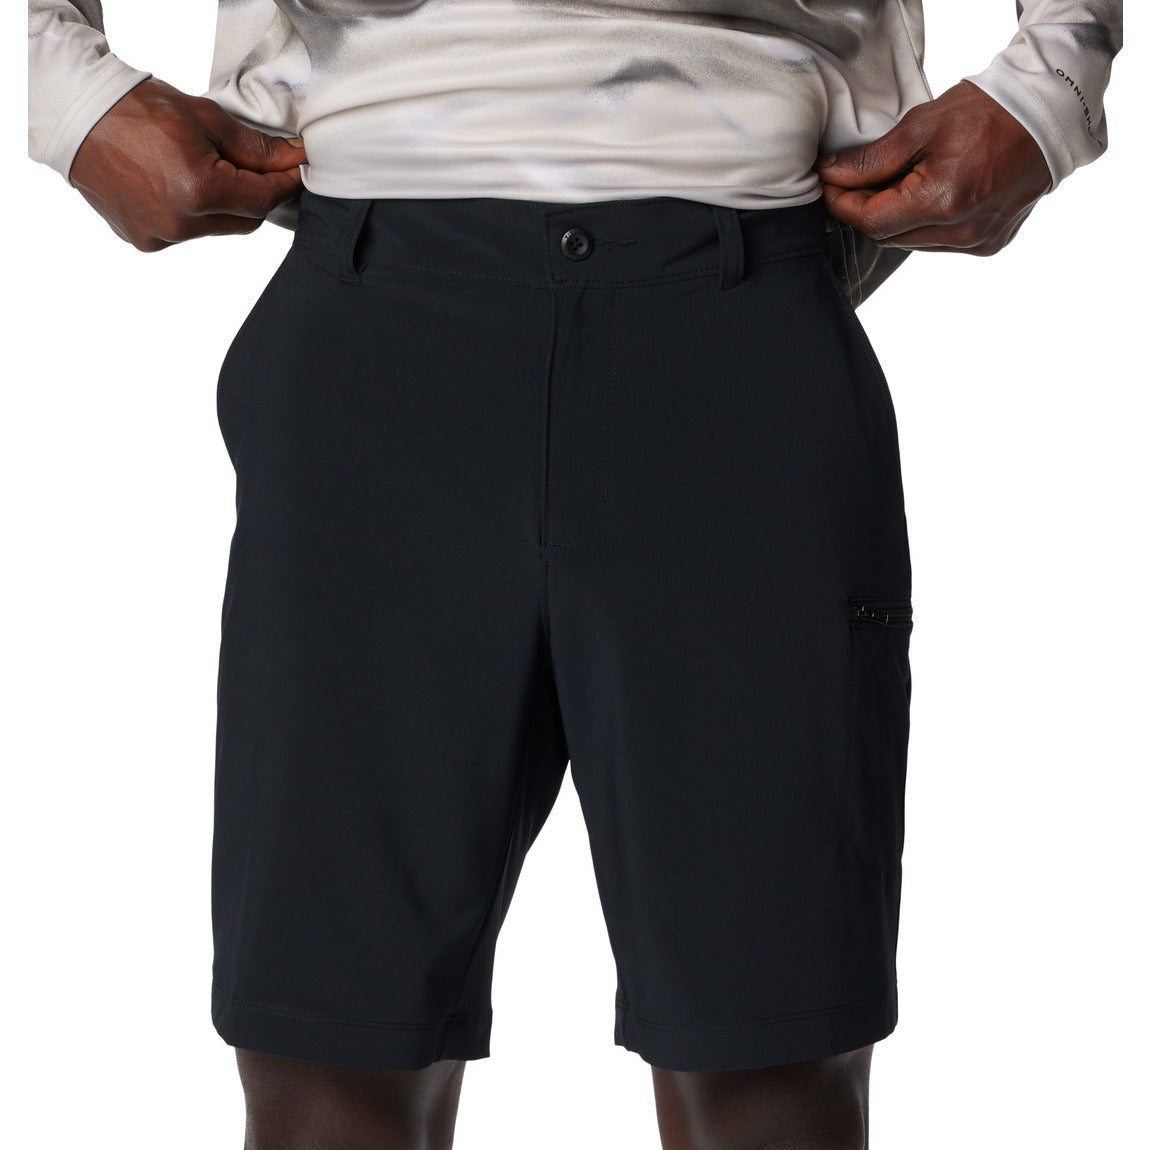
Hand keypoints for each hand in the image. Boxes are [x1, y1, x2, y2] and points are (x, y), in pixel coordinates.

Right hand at [69, 77, 307, 251]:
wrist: (77, 115)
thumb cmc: (137, 109)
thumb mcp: (206, 119)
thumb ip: (256, 149)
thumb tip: (294, 160)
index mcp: (198, 192)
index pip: (263, 200)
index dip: (285, 185)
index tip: (297, 171)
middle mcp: (179, 224)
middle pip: (244, 221)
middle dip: (257, 196)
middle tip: (260, 170)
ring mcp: (159, 236)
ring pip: (216, 229)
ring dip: (223, 206)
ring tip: (206, 171)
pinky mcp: (144, 241)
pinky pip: (186, 233)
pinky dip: (193, 214)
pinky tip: (178, 186)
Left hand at [816, 80, 1052, 255]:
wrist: (1046, 116)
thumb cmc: (987, 113)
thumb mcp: (920, 127)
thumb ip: (872, 160)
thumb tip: (831, 175)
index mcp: (942, 202)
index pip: (871, 221)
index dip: (843, 204)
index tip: (830, 184)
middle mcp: (961, 232)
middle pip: (887, 236)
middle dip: (867, 209)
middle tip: (861, 178)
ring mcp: (976, 242)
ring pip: (909, 243)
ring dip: (896, 218)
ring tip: (902, 181)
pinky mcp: (988, 244)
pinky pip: (937, 244)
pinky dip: (924, 224)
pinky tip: (930, 195)